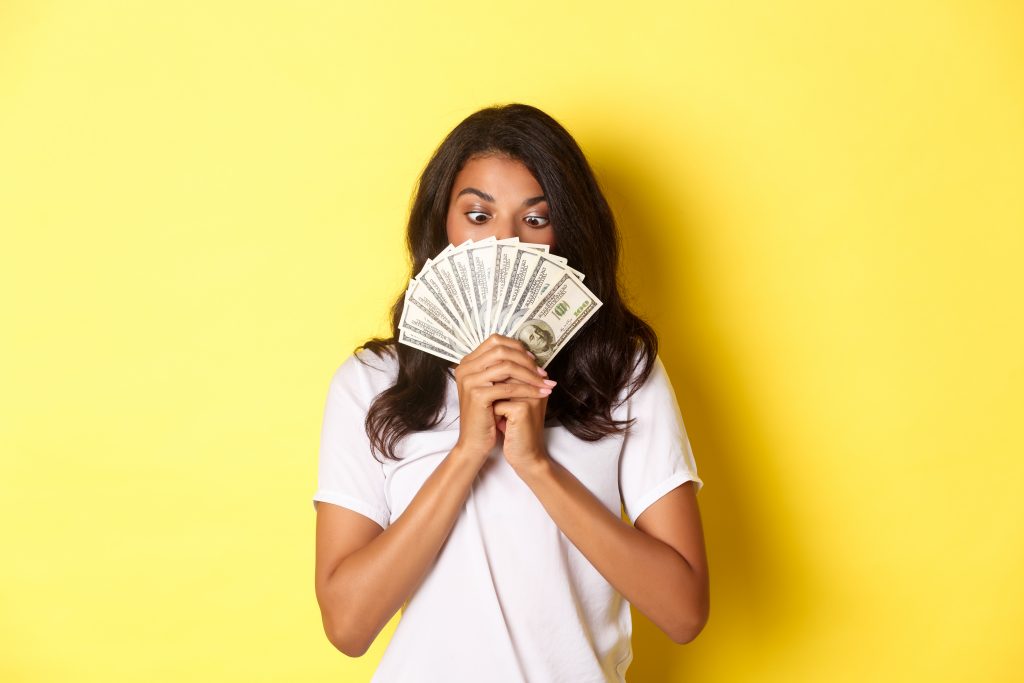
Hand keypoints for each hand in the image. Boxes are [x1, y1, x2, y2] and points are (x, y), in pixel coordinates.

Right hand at [452, 334, 555, 462]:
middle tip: (542, 372)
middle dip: (526, 361)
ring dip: (531, 375)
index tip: (533, 360)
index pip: (495, 341)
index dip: (517, 347)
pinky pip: (509, 387)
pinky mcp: (477, 395)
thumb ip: (501, 369)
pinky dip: (528, 389)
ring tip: (545, 383)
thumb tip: (528, 354)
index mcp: (467, 363)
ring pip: (507, 367)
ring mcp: (469, 381)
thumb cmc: (486, 415)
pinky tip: (540, 394)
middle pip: (502, 351)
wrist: (474, 442)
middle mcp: (465, 368)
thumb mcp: (492, 386)